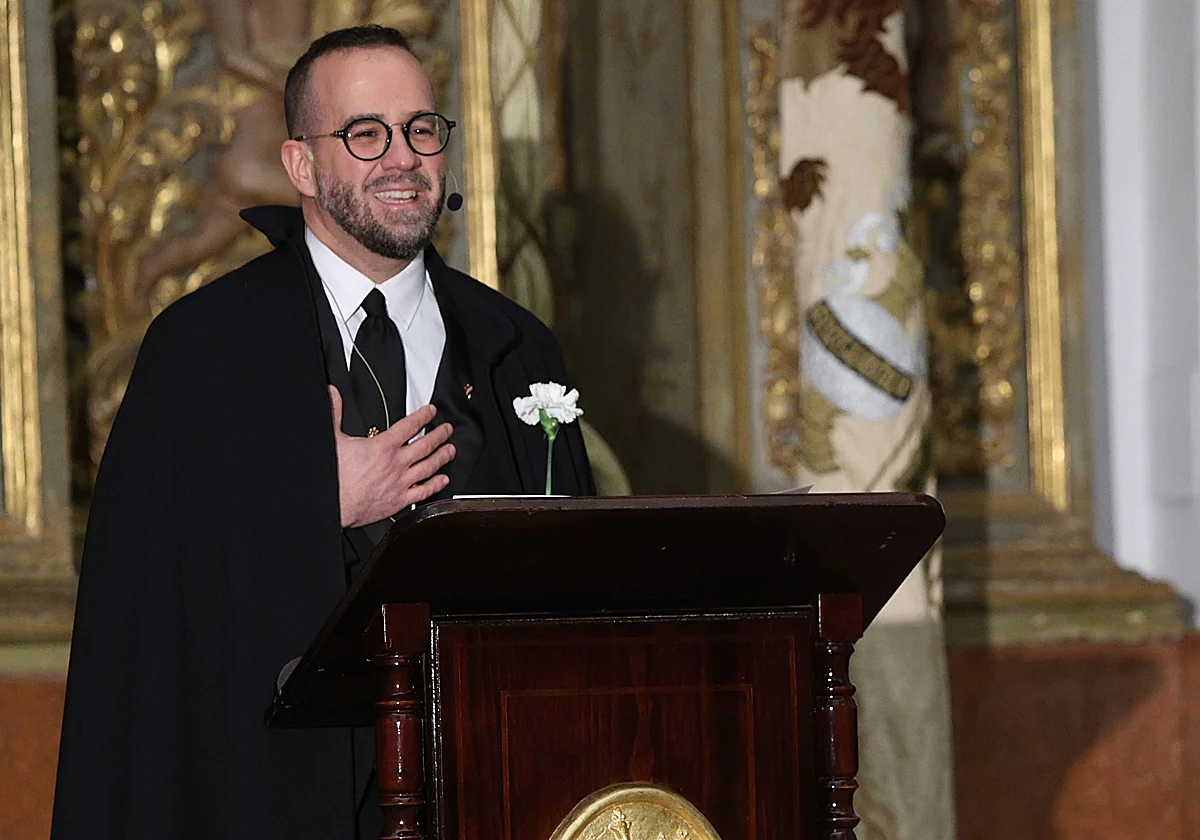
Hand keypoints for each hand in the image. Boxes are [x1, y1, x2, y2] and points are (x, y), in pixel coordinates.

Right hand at [328, 386, 455, 527]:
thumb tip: (333, 395)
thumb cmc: (334, 476)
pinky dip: (435, 485)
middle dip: (439, 434)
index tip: (431, 411)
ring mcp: (400, 482)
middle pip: (425, 445)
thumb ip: (335, 413)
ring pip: (428, 467)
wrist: (333, 504)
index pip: (409, 426)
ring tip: (451, 450)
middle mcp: (396, 463)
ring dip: (442, 457)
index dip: (423, 416)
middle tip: (447, 429)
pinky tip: (443, 480)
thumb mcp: (333, 438)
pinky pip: (423, 492)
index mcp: (383, 447)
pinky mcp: (399, 500)